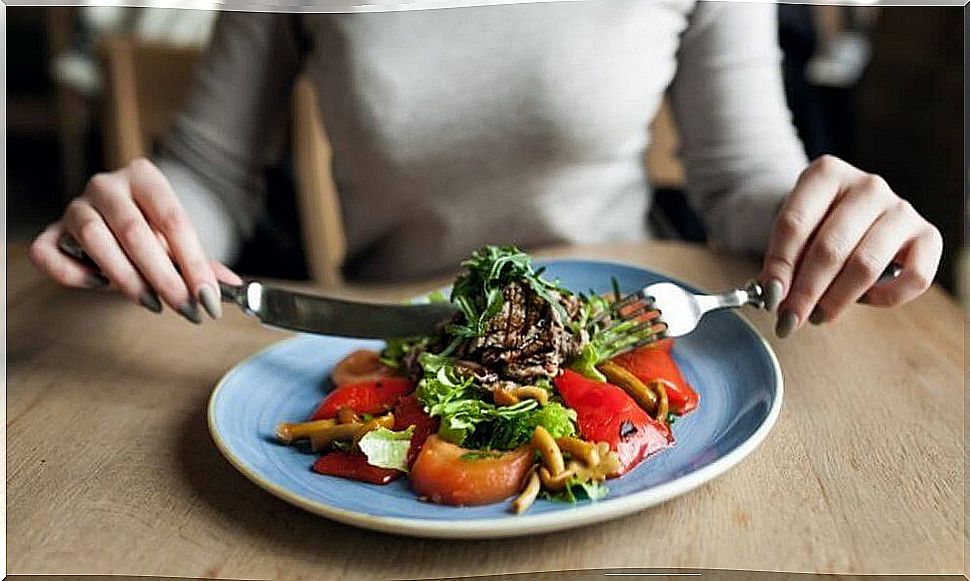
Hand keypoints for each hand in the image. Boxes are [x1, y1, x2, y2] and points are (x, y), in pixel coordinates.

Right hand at [28, 158, 241, 322]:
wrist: (114, 217)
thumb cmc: (152, 230)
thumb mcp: (179, 241)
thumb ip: (203, 263)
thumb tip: (232, 287)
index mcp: (144, 177)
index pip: (173, 220)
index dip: (194, 263)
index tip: (209, 298)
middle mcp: (106, 185)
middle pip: (135, 231)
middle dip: (164, 277)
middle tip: (185, 308)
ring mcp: (75, 206)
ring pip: (94, 239)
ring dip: (125, 278)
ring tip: (152, 303)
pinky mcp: (51, 230)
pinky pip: (49, 252)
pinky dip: (73, 273)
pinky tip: (99, 285)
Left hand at [759, 155, 942, 337]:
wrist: (851, 211)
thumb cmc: (817, 223)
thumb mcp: (793, 231)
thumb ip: (782, 258)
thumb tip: (774, 295)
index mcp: (826, 173)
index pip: (794, 224)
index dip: (779, 265)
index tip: (770, 297)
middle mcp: (868, 186)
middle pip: (829, 248)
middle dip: (805, 292)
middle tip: (789, 319)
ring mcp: (901, 209)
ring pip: (865, 265)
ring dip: (836, 299)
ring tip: (818, 316)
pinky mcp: (928, 235)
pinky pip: (913, 277)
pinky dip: (885, 297)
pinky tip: (863, 299)